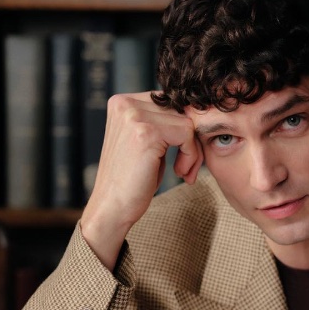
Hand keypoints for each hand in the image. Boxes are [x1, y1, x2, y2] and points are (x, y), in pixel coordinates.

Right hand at [81, 92, 203, 268]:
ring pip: (186, 121)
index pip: (169, 101)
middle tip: (186, 168)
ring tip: (183, 172)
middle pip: (179, 109)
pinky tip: (180, 173)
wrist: (112, 207)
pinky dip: (191, 155)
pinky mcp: (146, 132)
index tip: (183, 155)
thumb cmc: (132, 179)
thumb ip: (162, 122)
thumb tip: (196, 108)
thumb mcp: (145, 142)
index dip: (181, 128)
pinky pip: (187, 133)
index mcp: (121, 102)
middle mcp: (124, 103)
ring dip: (193, 150)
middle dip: (190, 140)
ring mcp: (134, 116)